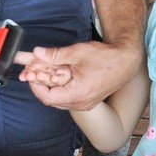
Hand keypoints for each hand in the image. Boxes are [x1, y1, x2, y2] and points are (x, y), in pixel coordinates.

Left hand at [19, 41, 140, 110]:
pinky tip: (57, 76)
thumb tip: (37, 53)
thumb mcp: (77, 52)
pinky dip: (60, 87)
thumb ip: (55, 55)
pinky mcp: (88, 100)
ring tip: (43, 72)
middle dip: (40, 84)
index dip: (35, 86)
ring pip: (60, 99)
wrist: (127, 61)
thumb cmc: (105, 57)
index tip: (29, 74)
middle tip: (32, 71)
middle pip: (52, 99)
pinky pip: (69, 97)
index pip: (47, 97)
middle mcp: (81, 103)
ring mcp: (85, 104)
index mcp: (77, 94)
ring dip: (50, 86)